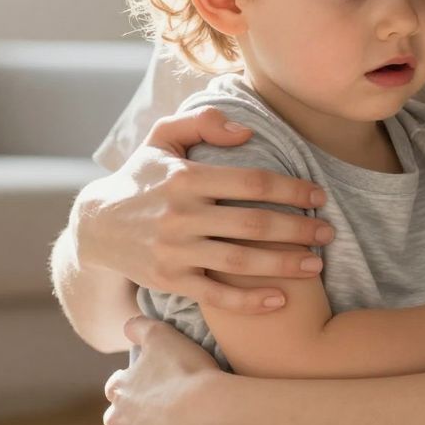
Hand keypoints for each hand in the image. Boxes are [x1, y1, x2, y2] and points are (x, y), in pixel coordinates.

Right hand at [75, 107, 332, 314]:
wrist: (95, 226)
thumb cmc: (141, 177)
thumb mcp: (162, 138)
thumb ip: (202, 122)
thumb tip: (247, 131)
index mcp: (185, 178)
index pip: (252, 182)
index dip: (291, 188)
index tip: (318, 195)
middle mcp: (180, 215)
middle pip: (253, 224)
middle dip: (298, 230)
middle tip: (330, 233)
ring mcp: (174, 251)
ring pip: (240, 261)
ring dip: (284, 265)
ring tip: (317, 265)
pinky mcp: (168, 281)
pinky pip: (216, 295)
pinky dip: (249, 301)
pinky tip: (280, 299)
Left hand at [103, 318, 223, 424]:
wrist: (210, 415)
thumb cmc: (190, 374)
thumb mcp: (165, 337)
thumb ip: (141, 327)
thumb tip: (127, 324)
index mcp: (119, 388)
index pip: (118, 386)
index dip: (137, 386)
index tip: (158, 388)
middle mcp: (114, 419)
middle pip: (118, 418)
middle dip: (134, 417)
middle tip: (165, 414)